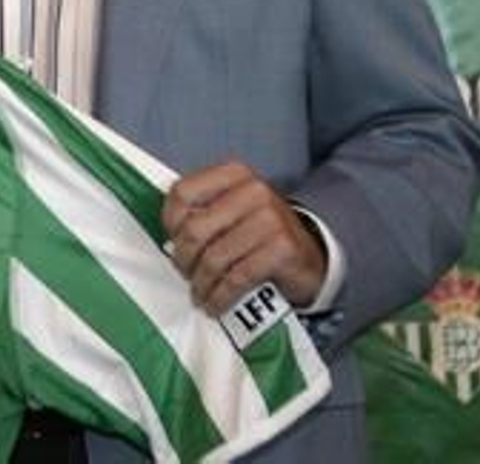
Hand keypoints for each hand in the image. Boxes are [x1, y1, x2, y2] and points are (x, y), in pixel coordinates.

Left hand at [161, 161, 325, 313]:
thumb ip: (202, 213)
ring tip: (198, 293)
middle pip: (195, 229)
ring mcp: (271, 219)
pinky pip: (237, 277)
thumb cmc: (258, 234)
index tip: (171, 240)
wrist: (310, 255)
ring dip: (201, 282)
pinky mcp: (283, 249)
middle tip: (184, 273)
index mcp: (234, 174)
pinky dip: (220, 295)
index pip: (183, 192)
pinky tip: (214, 304)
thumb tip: (169, 241)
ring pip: (215, 257)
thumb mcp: (231, 211)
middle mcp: (253, 191)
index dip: (170, 221)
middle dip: (184, 258)